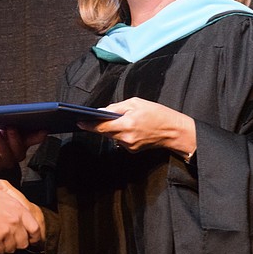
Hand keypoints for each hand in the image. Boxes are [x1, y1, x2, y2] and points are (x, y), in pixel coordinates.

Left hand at [0, 125, 46, 175]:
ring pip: (1, 147)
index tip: (42, 130)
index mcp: (22, 149)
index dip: (38, 137)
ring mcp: (2, 160)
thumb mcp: (17, 143)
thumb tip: (43, 131)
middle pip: (17, 146)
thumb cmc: (4, 152)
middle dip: (14, 136)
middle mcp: (14, 156)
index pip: (32, 141)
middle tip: (10, 126)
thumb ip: (29, 136)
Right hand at [0, 180, 41, 253]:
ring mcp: (6, 232)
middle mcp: (16, 223)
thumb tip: (16, 208)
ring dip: (4, 246)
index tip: (31, 240)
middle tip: (8, 239)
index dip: (34, 238)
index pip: (35, 229)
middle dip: (16, 243)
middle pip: (23, 243)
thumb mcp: (3, 189)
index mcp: (20, 211)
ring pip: (10, 248)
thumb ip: (11, 198)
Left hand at [79, 97, 195, 155]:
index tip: (79, 122)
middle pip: (105, 132)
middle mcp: (126, 138)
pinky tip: (128, 127)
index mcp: (127, 124)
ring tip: (120, 120)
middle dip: (100, 125)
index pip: (102, 127)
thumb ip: (117, 107)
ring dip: (112, 129)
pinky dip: (120, 133)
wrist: (173, 131)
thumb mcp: (136, 103)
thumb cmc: (157, 114)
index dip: (89, 125)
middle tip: (94, 118)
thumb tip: (102, 111)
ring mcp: (129, 146)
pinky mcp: (132, 150)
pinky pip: (120, 140)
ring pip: (112, 136)